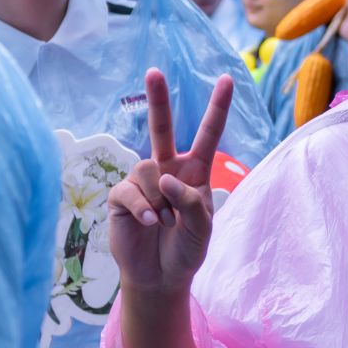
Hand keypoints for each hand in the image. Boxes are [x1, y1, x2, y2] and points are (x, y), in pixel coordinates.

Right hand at [106, 68, 233, 297]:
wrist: (161, 276)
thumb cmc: (185, 248)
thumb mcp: (201, 226)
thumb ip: (189, 200)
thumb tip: (164, 177)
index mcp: (194, 172)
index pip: (208, 135)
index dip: (217, 108)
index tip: (226, 79)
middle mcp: (167, 170)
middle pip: (161, 129)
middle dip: (158, 100)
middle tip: (154, 71)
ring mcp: (142, 182)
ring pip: (147, 170)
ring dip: (159, 200)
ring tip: (164, 222)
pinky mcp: (121, 197)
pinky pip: (129, 191)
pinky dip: (143, 207)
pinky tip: (149, 222)